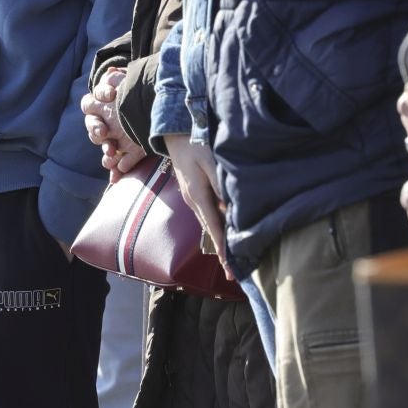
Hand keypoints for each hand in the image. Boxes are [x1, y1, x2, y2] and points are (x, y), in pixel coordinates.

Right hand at [80, 66, 147, 180]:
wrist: (159, 107)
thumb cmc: (141, 93)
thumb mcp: (132, 83)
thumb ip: (120, 78)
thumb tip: (112, 71)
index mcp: (104, 104)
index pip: (91, 101)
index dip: (99, 96)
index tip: (110, 93)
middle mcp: (107, 122)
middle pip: (92, 125)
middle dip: (95, 128)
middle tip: (104, 130)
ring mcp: (116, 138)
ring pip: (104, 145)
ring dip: (106, 149)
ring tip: (111, 151)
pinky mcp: (128, 153)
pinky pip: (117, 164)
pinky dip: (116, 171)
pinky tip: (115, 176)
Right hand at [166, 138, 232, 277]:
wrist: (174, 134)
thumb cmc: (194, 143)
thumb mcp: (210, 160)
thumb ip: (221, 184)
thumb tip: (232, 207)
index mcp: (198, 195)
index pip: (213, 227)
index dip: (222, 248)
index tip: (229, 267)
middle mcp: (193, 201)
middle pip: (210, 230)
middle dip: (221, 252)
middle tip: (232, 274)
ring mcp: (192, 197)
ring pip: (208, 223)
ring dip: (219, 241)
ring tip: (229, 261)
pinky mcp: (194, 192)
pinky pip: (207, 214)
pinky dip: (216, 227)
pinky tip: (224, 233)